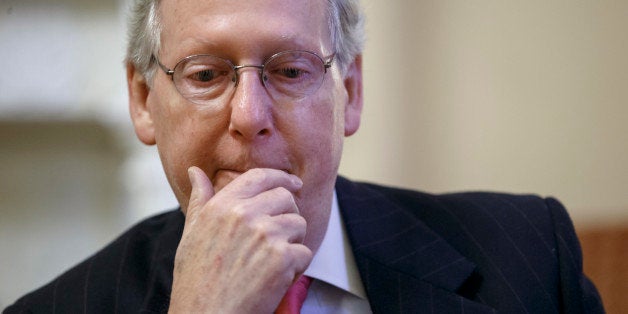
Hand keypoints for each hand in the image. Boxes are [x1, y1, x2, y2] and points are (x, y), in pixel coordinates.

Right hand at [168, 167, 312, 312]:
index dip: (281, 178)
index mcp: (221, 206)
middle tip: (279, 237)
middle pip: (286, 198)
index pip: (260, 177)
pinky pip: (305, 252)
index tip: (294, 184)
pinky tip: (276, 278)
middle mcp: (243, 215)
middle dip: (288, 215)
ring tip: (273, 261)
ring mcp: (265, 234)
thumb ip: (200, 201)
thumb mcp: (191, 234)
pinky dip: (296, 267)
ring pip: (299, 224)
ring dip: (293, 242)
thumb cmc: (196, 280)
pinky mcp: (282, 258)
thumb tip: (195, 172)